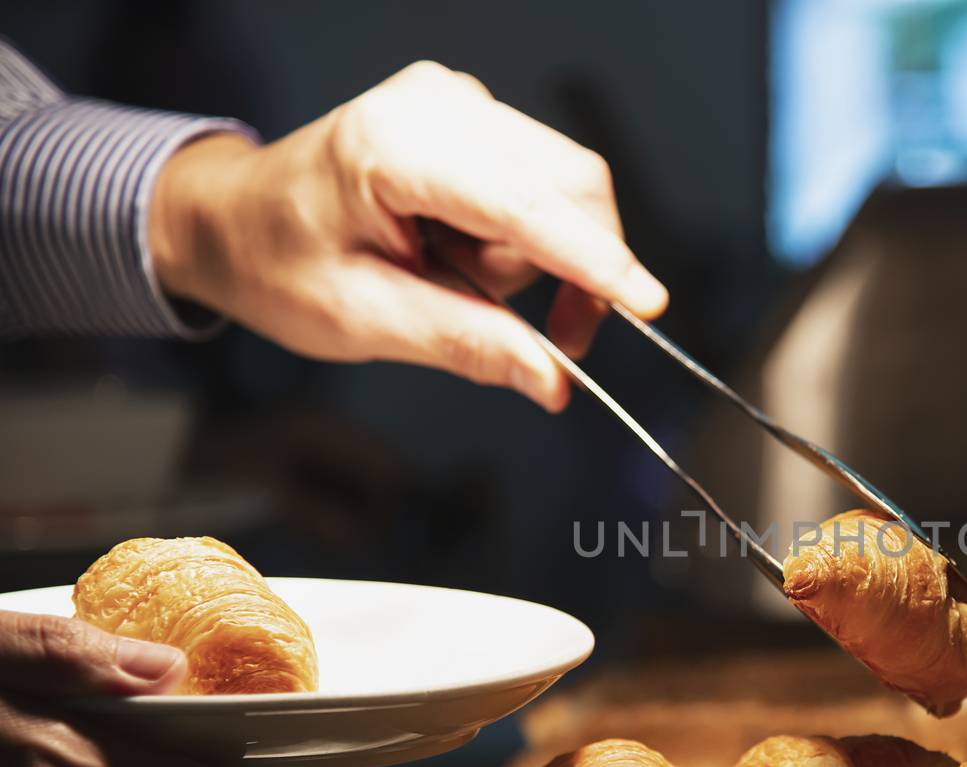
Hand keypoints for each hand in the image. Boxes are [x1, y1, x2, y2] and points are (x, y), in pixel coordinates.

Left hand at [149, 60, 667, 412]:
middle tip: (556, 340)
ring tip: (469, 285)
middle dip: (577, 269)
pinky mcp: (473, 117)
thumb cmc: (280, 263)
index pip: (524, 205)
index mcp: (394, 148)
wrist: (234, 219)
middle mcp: (436, 105)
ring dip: (544, 256)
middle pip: (568, 184)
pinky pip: (544, 181)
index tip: (645, 303)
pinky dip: (530, 235)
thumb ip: (466, 344)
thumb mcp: (364, 321)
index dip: (594, 258)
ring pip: (565, 186)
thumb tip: (551, 380)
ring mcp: (458, 102)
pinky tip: (471, 255)